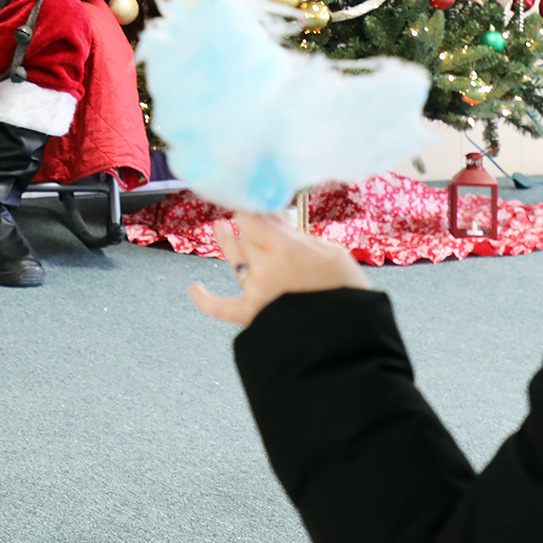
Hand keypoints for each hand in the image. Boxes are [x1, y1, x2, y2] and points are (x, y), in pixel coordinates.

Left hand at [189, 211, 369, 328]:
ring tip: (220, 228)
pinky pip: (221, 308)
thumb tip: (274, 218)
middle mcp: (264, 268)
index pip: (251, 217)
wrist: (347, 338)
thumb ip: (297, 234)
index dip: (253, 208)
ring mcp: (255, 292)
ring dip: (226, 242)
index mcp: (284, 248)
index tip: (259, 204)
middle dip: (248, 225)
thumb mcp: (331, 252)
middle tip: (251, 217)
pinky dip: (205, 299)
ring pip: (235, 260)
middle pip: (244, 236)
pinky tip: (194, 288)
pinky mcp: (251, 316)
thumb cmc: (347, 292)